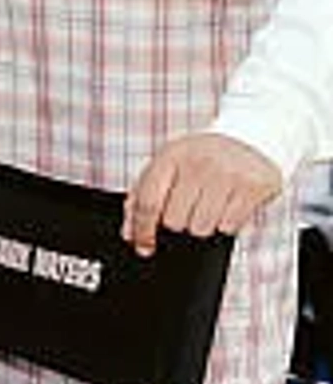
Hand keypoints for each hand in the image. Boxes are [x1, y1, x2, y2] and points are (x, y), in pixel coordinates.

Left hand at [122, 132, 282, 256]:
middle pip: (174, 220)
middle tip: (187, 207)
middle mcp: (197, 164)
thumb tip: (130, 233)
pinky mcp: (253, 187)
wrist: (250, 135)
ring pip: (201, 228)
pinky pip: (229, 227)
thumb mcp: (168, 163)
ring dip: (202, 225)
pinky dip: (226, 223)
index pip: (148, 202)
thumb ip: (143, 194)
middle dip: (177, 221)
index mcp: (170, 156)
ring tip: (208, 204)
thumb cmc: (201, 154)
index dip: (142, 229)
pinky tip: (227, 205)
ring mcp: (227, 175)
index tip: (143, 247)